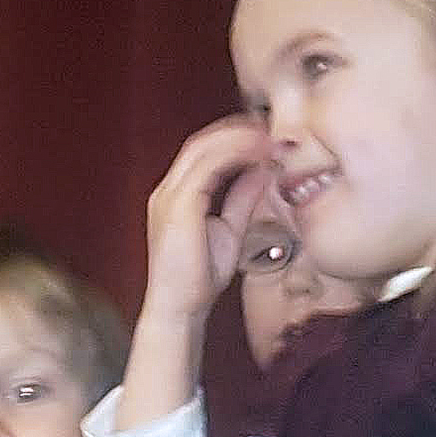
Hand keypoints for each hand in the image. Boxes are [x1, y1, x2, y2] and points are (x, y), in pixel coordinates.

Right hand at [139, 115, 274, 331]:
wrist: (179, 309)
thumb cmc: (199, 278)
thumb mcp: (229, 230)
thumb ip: (242, 199)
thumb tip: (261, 171)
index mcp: (175, 196)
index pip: (201, 152)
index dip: (230, 137)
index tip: (261, 135)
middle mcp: (166, 191)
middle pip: (200, 143)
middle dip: (234, 130)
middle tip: (268, 127)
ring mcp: (169, 197)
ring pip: (202, 149)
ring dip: (237, 138)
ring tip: (266, 137)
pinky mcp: (179, 207)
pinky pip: (207, 169)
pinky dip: (233, 156)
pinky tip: (257, 156)